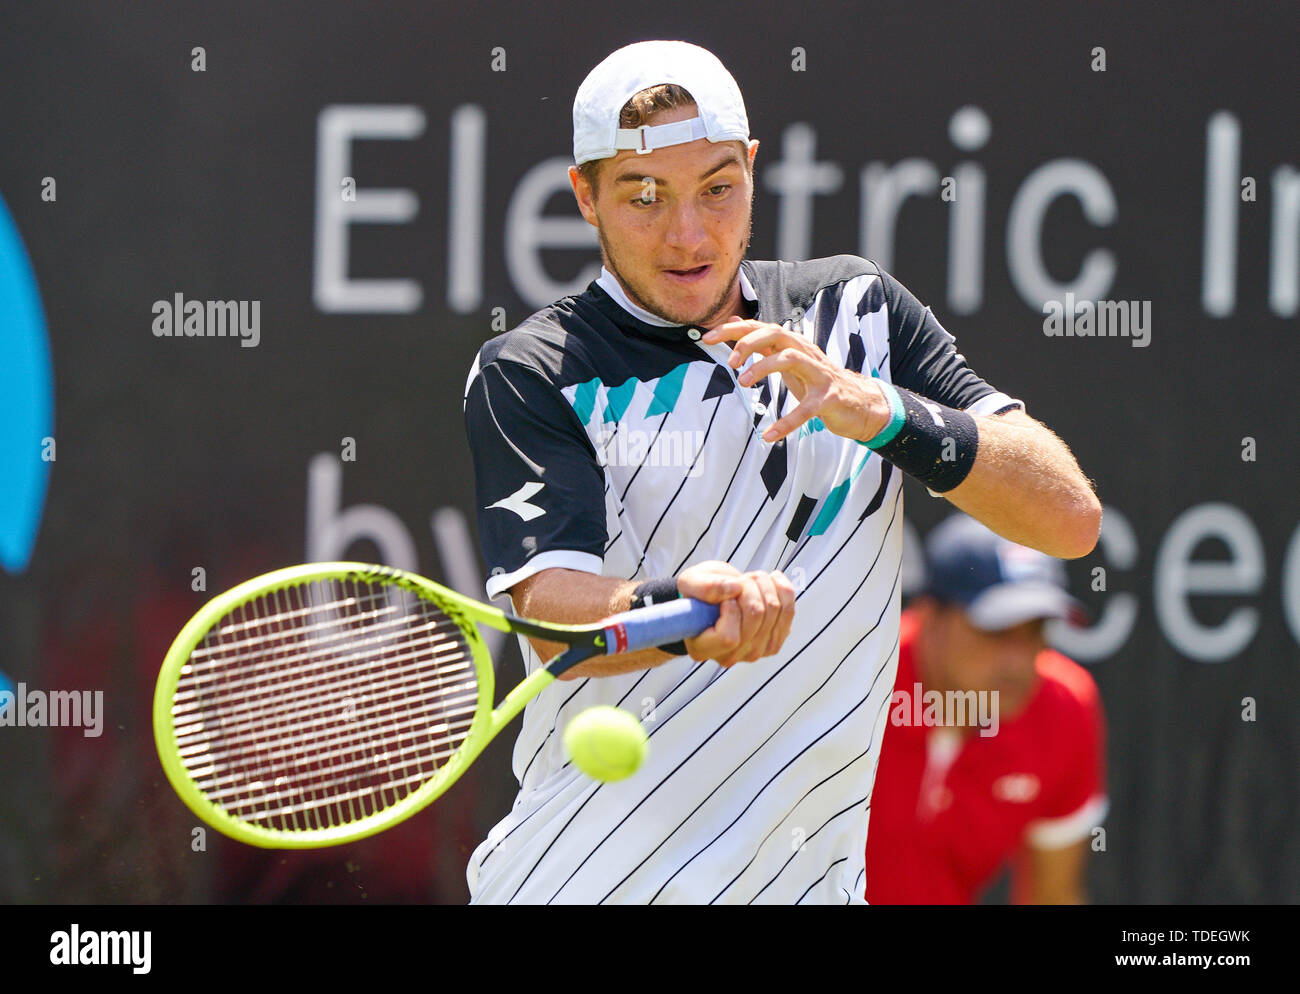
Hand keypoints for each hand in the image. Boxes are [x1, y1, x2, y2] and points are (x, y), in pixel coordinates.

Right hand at [676, 560, 796, 666]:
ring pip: (774, 609)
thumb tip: (734, 589)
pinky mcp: (772, 643)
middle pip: (755, 617)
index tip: (725, 597)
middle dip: (749, 587)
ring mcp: (753, 653)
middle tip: (738, 581)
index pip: (729, 638)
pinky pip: (788, 611)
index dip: (731, 609)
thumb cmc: (698, 594)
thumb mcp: (691, 582)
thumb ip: (705, 586)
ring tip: (750, 581)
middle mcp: (729, 657)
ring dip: (763, 584)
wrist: (715, 600)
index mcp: (702, 648)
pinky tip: (770, 582)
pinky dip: (782, 589)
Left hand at [701, 317, 891, 443]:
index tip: (707, 338)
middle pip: (776, 333)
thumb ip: (762, 343)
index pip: (760, 328)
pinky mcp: (829, 398)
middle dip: (749, 343)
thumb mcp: (788, 360)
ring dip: (764, 369)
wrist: (860, 404)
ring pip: (790, 359)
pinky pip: (806, 409)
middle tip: (731, 363)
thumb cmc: (818, 381)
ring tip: (743, 384)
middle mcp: (806, 353)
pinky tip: (769, 436)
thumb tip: (735, 322)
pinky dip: (787, 423)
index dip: (733, 331)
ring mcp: (819, 374)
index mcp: (793, 345)